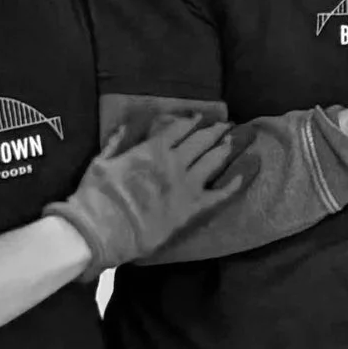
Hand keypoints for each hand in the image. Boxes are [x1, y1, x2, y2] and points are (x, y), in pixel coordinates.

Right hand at [47, 115, 239, 275]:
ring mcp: (188, 185)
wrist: (101, 230)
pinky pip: (223, 192)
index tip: (204, 118)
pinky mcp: (195, 208)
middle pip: (203, 140)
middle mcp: (175, 162)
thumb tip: (127, 123)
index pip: (181, 129)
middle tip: (228, 126)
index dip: (195, 121)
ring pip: (215, 159)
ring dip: (228, 146)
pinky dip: (238, 180)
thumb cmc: (97, 197)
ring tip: (240, 138)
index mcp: (153, 149)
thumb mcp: (102, 162)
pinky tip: (250, 169)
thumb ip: (118, 141)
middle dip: (217, 131)